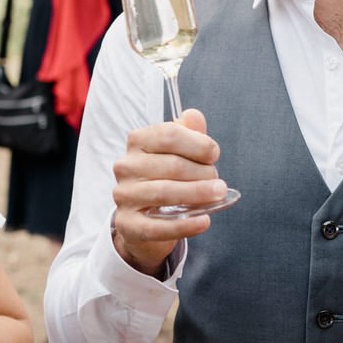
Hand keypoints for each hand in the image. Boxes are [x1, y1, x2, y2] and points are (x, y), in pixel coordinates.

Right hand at [111, 108, 229, 275]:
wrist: (147, 219)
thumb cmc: (167, 178)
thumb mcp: (179, 152)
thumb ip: (189, 133)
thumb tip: (193, 116)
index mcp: (138, 141)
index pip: (169, 134)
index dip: (198, 144)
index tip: (214, 154)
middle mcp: (126, 166)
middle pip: (171, 165)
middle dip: (202, 173)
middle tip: (218, 183)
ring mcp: (124, 195)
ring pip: (164, 192)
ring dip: (198, 194)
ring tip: (217, 195)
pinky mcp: (128, 224)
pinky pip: (158, 226)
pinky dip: (185, 225)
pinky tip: (204, 221)